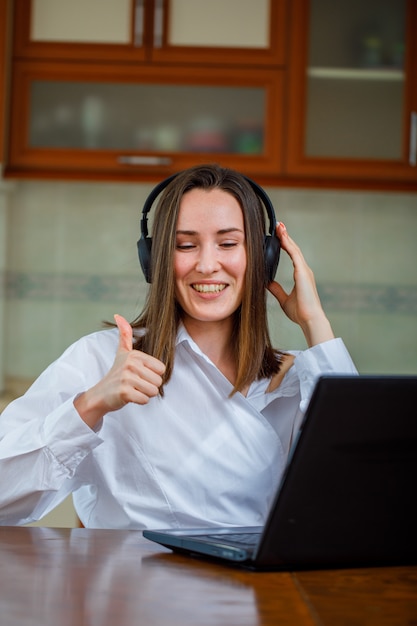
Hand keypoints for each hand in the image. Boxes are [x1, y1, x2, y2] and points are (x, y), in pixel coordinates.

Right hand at [74, 314, 165, 427]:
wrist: (100, 394)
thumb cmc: (116, 374)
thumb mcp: (122, 352)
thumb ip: (125, 334)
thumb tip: (118, 315)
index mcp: (135, 355)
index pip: (161, 369)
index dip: (152, 375)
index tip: (139, 374)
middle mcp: (130, 364)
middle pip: (159, 381)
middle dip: (149, 386)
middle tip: (135, 384)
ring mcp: (126, 378)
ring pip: (153, 391)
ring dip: (144, 394)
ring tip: (132, 389)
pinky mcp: (124, 392)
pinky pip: (145, 400)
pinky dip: (139, 401)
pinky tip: (129, 396)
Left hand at [267, 223, 333, 346]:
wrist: (310, 319)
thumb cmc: (301, 313)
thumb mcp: (284, 299)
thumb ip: (277, 290)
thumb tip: (267, 283)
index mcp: (301, 276)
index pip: (292, 255)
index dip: (286, 244)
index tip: (279, 235)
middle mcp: (304, 271)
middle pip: (294, 249)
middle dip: (286, 237)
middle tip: (278, 226)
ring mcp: (304, 270)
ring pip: (294, 249)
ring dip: (286, 237)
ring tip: (279, 226)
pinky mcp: (303, 272)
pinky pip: (294, 254)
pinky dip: (288, 244)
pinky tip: (282, 236)